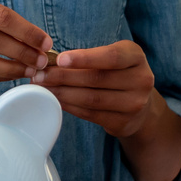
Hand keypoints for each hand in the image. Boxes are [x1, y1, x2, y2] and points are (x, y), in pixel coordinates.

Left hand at [42, 40, 180, 180]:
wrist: (141, 104)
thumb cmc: (117, 73)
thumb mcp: (111, 58)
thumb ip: (88, 57)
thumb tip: (50, 62)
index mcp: (136, 57)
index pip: (111, 57)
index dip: (84, 58)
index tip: (60, 59)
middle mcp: (141, 80)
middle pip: (97, 79)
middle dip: (63, 76)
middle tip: (40, 74)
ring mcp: (134, 104)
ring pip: (92, 99)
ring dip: (63, 93)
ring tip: (43, 88)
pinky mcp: (124, 123)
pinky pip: (91, 114)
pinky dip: (71, 107)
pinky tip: (57, 100)